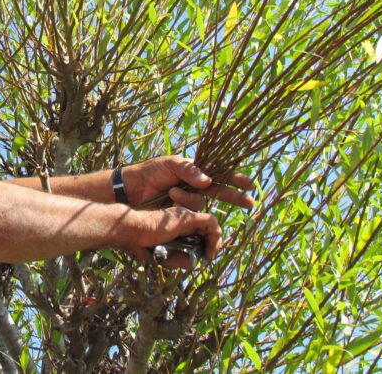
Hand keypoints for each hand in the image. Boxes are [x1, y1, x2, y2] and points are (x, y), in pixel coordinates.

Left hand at [121, 155, 254, 209]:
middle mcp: (195, 189)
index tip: (250, 184)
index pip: (220, 175)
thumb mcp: (170, 163)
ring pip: (200, 205)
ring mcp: (188, 203)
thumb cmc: (150, 172)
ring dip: (187, 199)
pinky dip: (182, 210)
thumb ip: (189, 169)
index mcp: (195, 173)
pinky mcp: (180, 216)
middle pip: (220, 193)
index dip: (235, 180)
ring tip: (171, 192)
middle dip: (235, 197)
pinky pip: (190, 217)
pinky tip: (171, 204)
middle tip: (250, 203)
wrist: (131, 189)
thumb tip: (207, 180)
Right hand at [126, 206, 222, 268]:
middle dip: (211, 243)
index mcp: (177, 224)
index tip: (203, 257)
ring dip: (214, 242)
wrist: (134, 232)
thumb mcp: (163, 255)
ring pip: (211, 225)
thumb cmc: (142, 243)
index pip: (197, 231)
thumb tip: (192, 264)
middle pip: (206, 228)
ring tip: (209, 255)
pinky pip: (210, 222)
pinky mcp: (188, 217)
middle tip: (208, 257)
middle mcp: (183, 217)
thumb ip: (178, 259)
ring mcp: (186, 215)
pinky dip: (214, 237)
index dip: (204, 243)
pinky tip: (209, 251)